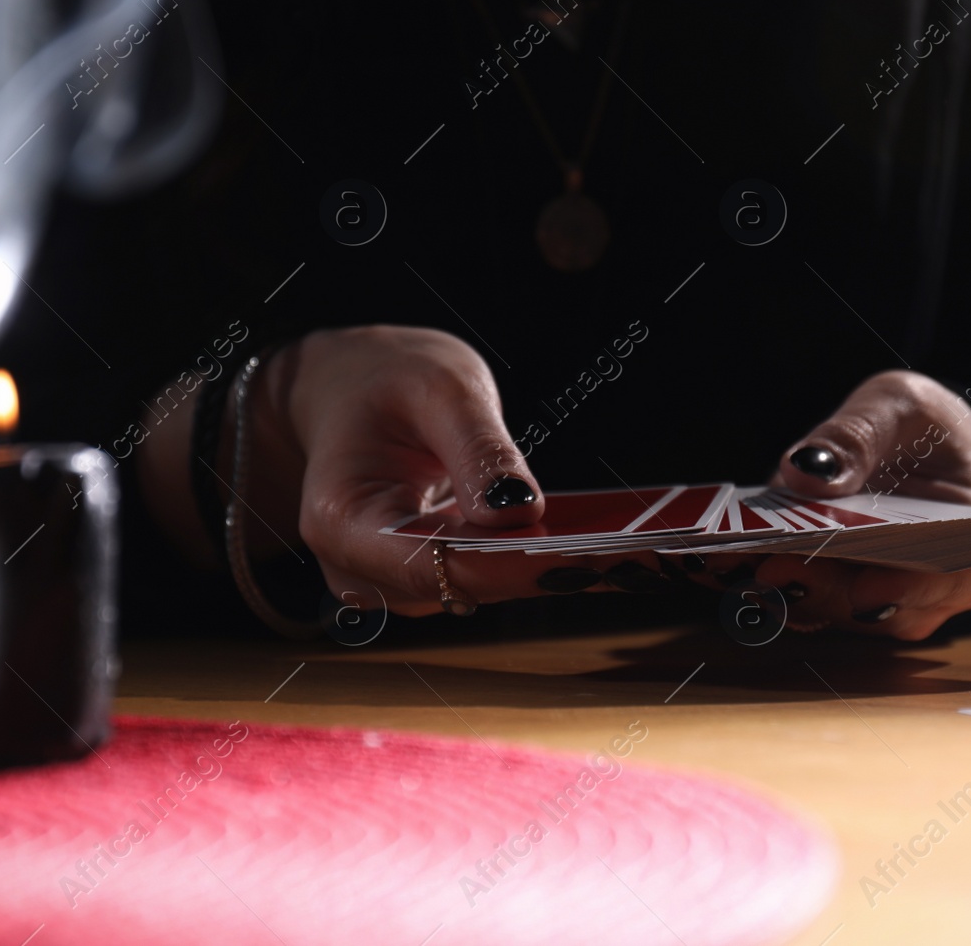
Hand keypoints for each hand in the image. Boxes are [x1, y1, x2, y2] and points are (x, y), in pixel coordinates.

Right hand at [257, 326, 665, 615]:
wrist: (348, 389)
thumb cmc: (385, 380)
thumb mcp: (438, 386)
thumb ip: (479, 450)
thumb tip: (519, 514)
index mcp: (341, 518)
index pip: (431, 563)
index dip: (510, 565)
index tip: (584, 555)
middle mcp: (357, 566)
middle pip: (458, 586)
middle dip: (539, 571)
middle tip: (629, 556)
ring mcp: (389, 578)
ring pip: (476, 589)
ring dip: (543, 570)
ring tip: (625, 550)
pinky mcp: (424, 574)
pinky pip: (482, 577)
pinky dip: (532, 560)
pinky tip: (593, 545)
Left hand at [757, 369, 970, 638]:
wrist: (910, 442)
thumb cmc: (920, 426)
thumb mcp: (898, 406)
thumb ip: (858, 434)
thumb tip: (805, 469)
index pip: (954, 579)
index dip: (912, 590)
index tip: (868, 589)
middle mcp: (925, 589)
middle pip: (878, 608)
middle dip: (825, 590)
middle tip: (775, 570)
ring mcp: (871, 597)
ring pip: (829, 611)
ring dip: (782, 591)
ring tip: (738, 564)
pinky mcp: (824, 589)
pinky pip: (793, 596)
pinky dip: (760, 581)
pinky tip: (722, 560)